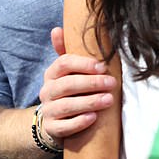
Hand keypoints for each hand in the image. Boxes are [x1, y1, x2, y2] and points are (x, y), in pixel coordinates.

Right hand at [37, 27, 115, 145]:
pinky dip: (79, 122)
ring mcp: (48, 111)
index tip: (103, 66)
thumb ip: (66, 51)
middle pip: (67, 84)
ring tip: (109, 100)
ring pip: (66, 106)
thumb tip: (56, 29)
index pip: (64, 63)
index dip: (83, 64)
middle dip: (91, 83)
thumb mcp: (68, 72)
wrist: (55, 122)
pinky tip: (93, 117)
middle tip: (112, 83)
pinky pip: (64, 127)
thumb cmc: (69, 91)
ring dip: (89, 102)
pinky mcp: (52, 129)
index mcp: (52, 74)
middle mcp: (47, 91)